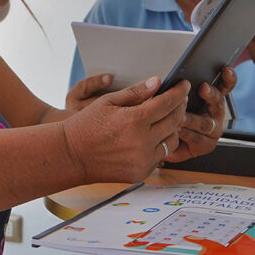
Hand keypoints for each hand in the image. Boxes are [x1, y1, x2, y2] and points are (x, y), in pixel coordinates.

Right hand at [61, 76, 189, 184]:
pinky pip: (160, 156)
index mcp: (134, 120)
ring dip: (172, 128)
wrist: (71, 155)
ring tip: (164, 119)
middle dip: (180, 107)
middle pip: (175, 120)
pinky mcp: (140, 172)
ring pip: (172, 140)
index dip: (179, 92)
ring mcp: (142, 159)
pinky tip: (150, 137)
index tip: (184, 85)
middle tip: (178, 99)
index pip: (168, 102)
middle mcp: (142, 141)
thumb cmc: (86, 125)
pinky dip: (159, 145)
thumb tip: (157, 82)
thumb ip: (135, 92)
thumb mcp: (108, 102)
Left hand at [168, 66, 236, 161]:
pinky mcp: (206, 145)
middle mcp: (215, 112)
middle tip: (202, 88)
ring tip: (181, 115)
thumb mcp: (169, 98)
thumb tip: (169, 79)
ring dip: (193, 118)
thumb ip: (173, 89)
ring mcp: (213, 130)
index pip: (225, 85)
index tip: (226, 70)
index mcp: (210, 97)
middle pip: (218, 101)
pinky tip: (177, 130)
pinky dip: (186, 133)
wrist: (159, 142)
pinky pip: (198, 139)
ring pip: (206, 123)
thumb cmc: (166, 116)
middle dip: (210, 94)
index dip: (228, 78)